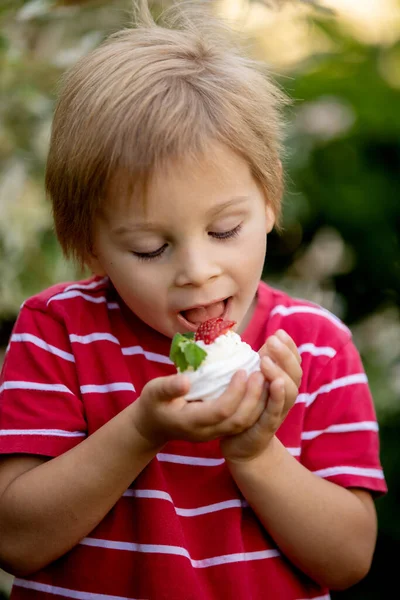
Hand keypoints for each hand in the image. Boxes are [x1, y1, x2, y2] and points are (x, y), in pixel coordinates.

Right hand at [130, 368, 267, 448]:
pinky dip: (254, 406)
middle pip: (238, 420)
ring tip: (265, 378)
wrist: (153, 425)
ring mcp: (214, 433)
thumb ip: (168, 387)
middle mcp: (206, 431)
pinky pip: (242, 421)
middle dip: (253, 398)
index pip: (221, 411)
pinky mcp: (220, 429)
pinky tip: (259, 388)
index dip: (235, 392)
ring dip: (257, 403)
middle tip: (261, 373)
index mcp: (191, 422)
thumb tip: (186, 380)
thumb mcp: (153, 392)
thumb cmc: (153, 404)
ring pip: (244, 424)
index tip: (242, 371)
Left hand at [221, 329, 301, 461]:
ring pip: (290, 391)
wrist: (241, 445)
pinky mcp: (268, 426)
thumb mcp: (251, 382)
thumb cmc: (244, 407)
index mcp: (282, 384)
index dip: (289, 347)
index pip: (293, 362)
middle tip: (271, 339)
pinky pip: (276, 410)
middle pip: (295, 373)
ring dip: (280, 372)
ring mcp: (279, 412)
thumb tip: (247, 336)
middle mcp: (285, 396)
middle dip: (285, 354)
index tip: (279, 332)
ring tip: (266, 359)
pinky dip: (277, 396)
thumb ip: (255, 363)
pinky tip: (274, 383)